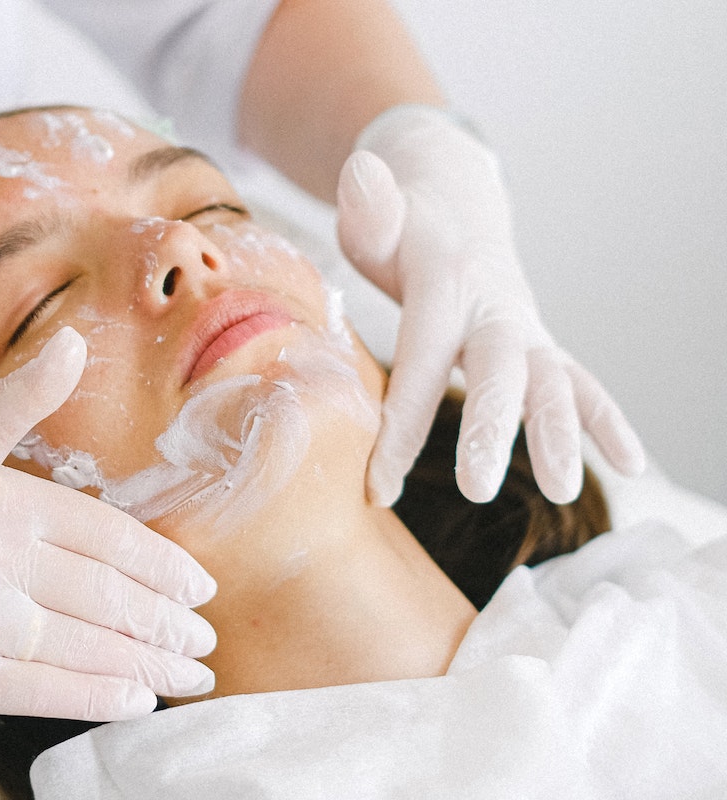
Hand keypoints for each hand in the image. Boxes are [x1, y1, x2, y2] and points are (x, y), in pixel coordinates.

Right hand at [0, 327, 216, 719]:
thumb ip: (19, 398)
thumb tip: (76, 341)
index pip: (108, 537)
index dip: (163, 567)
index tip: (202, 587)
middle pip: (105, 597)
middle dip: (167, 623)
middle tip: (207, 641)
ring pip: (81, 647)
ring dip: (148, 664)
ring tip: (189, 675)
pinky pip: (39, 691)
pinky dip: (94, 695)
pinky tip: (135, 697)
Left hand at [336, 106, 645, 505]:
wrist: (454, 203)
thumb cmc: (400, 226)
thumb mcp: (374, 212)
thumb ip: (369, 204)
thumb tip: (360, 172)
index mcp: (444, 283)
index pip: (419, 360)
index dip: (399, 425)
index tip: (378, 486)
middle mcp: (493, 307)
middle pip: (497, 370)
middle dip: (490, 428)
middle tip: (477, 488)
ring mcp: (523, 326)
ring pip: (550, 381)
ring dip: (560, 434)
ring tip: (564, 491)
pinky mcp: (538, 344)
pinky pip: (578, 383)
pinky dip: (606, 420)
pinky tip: (632, 464)